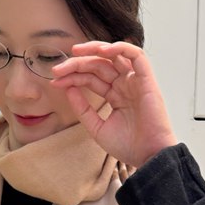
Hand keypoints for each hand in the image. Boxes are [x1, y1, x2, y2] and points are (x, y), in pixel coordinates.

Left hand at [51, 41, 177, 167]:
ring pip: (115, 55)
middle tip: (57, 69)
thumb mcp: (97, 128)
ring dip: (95, 49)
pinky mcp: (147, 80)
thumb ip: (83, 109)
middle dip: (77, 64)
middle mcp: (125, 85)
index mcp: (115, 95)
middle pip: (98, 65)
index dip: (72, 77)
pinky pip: (137, 55)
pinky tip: (102, 50)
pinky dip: (121, 48)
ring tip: (76, 52)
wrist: (149, 157)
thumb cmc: (128, 146)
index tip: (55, 81)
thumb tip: (68, 89)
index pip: (91, 78)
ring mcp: (136, 81)